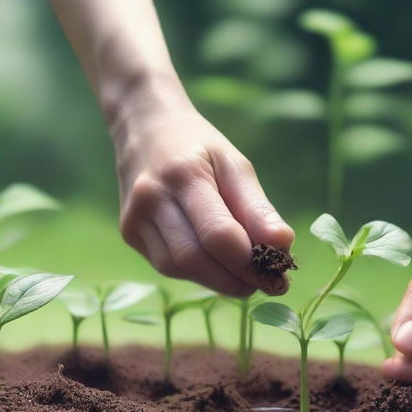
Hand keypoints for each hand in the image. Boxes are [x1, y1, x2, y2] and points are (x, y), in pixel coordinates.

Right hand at [109, 77, 293, 296]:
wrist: (143, 128)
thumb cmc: (198, 146)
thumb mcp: (235, 165)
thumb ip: (258, 207)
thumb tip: (283, 245)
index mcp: (183, 175)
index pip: (218, 234)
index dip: (250, 262)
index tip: (278, 273)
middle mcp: (151, 198)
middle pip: (195, 258)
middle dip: (235, 279)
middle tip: (265, 283)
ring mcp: (134, 218)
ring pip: (178, 269)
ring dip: (218, 281)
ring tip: (245, 277)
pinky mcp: (129, 233)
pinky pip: (167, 266)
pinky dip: (198, 273)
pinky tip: (216, 265)